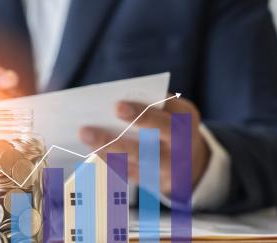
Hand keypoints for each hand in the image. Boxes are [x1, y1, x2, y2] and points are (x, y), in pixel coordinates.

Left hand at [79, 95, 209, 194]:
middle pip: (141, 151)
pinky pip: (124, 173)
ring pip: (128, 165)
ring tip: (84, 138)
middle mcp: (174, 155)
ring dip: (103, 152)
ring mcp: (161, 171)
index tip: (116, 107)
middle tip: (85, 130)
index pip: (162, 123)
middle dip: (111, 141)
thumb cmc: (175, 122)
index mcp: (183, 129)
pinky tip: (89, 150)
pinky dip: (105, 162)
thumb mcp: (176, 109)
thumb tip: (119, 96)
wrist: (191, 160)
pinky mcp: (148, 181)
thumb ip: (155, 102)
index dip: (140, 115)